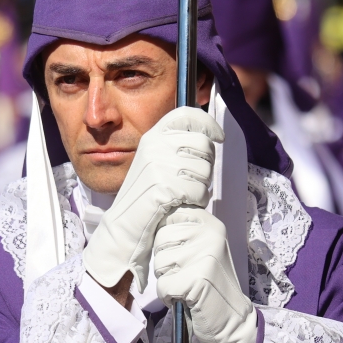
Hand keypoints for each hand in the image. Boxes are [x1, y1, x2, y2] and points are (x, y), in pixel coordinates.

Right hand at [83, 107, 221, 292]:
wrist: (125, 226)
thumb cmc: (145, 197)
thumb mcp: (156, 163)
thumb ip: (175, 147)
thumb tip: (207, 138)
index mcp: (153, 137)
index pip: (186, 116)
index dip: (207, 123)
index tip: (218, 136)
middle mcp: (155, 146)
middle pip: (203, 145)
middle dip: (205, 166)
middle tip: (190, 181)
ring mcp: (159, 166)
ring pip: (204, 170)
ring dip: (200, 187)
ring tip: (181, 195)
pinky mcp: (164, 187)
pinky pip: (198, 191)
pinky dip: (194, 202)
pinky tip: (178, 204)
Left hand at [152, 208, 255, 342]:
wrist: (231, 318)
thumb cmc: (210, 282)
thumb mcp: (203, 247)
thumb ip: (183, 231)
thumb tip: (151, 218)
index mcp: (210, 223)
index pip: (169, 214)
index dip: (165, 235)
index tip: (178, 249)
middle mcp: (210, 234)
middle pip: (160, 238)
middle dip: (164, 260)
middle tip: (184, 272)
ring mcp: (204, 256)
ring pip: (159, 262)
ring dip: (166, 278)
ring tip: (186, 284)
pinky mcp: (197, 279)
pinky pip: (163, 285)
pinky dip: (168, 296)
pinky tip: (185, 297)